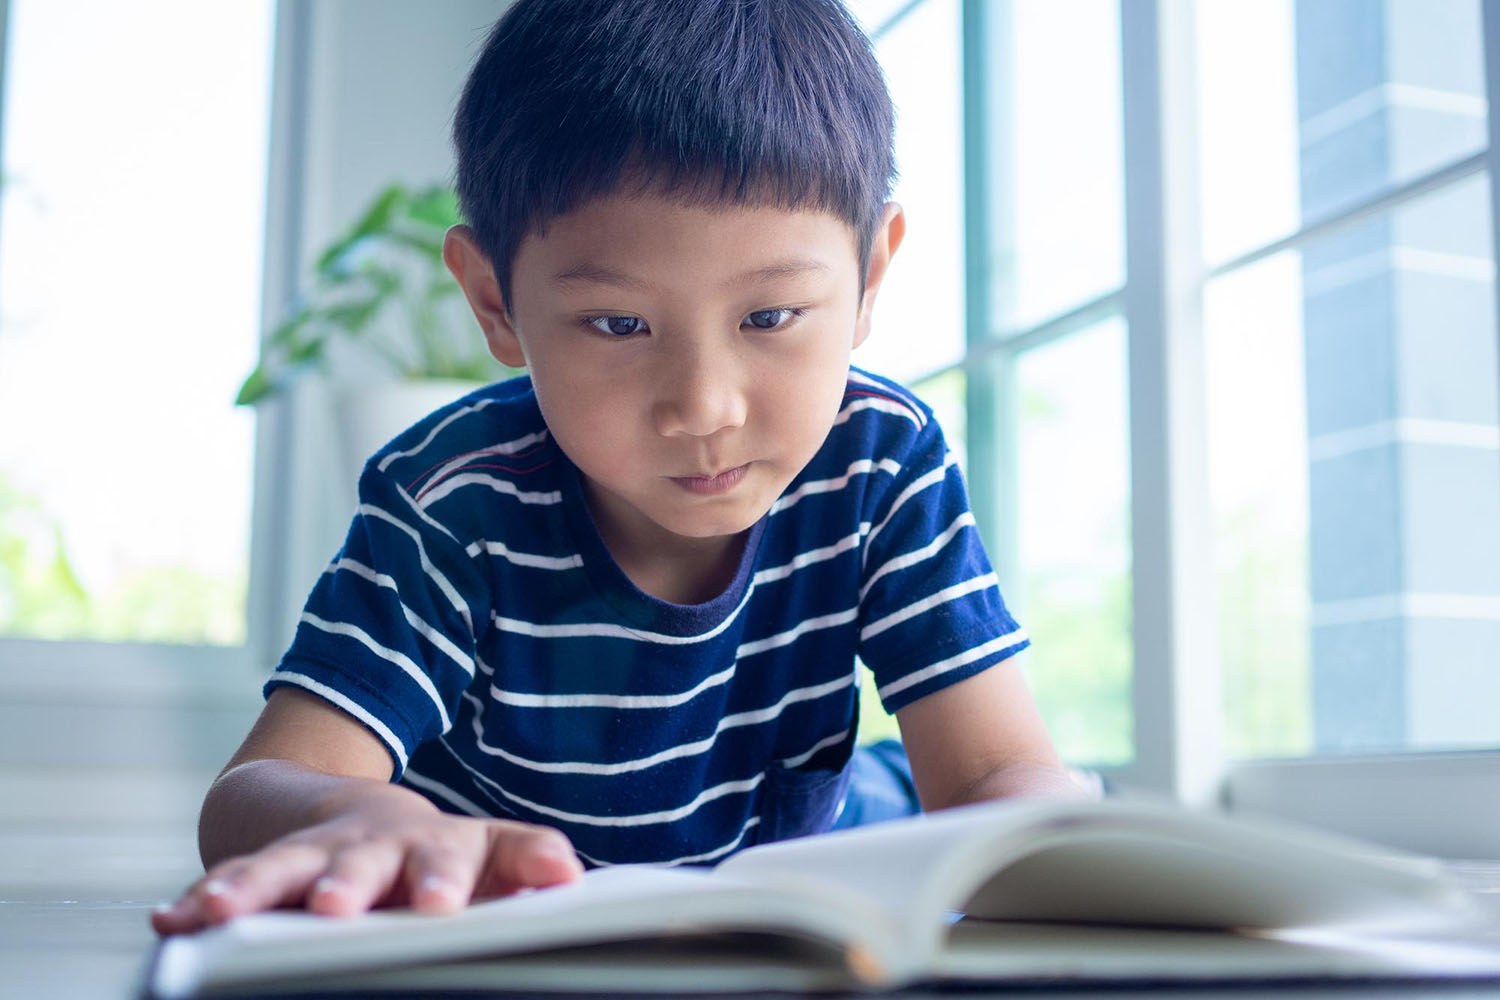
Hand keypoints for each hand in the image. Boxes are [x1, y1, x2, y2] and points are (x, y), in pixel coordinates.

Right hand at [151, 787, 581, 935]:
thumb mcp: (487, 856)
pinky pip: (233, 882)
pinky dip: (201, 900)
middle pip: (362, 862)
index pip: (453, 856)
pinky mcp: (270, 866)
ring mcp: (319, 854)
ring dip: (254, 889)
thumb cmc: (435, 855)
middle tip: (335, 906)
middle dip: (347, 884)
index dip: (445, 877)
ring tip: (221, 913)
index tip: (439, 904)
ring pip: (283, 869)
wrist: (354, 814)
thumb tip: (569, 875)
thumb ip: (525, 862)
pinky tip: (174, 920)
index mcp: (440, 846)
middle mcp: (377, 845)